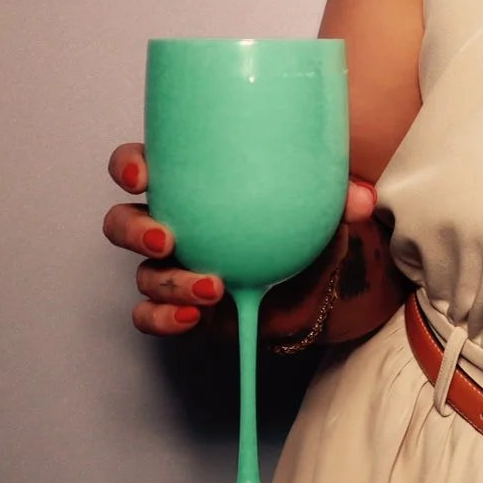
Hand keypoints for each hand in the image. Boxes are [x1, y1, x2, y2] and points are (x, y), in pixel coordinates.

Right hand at [103, 142, 376, 335]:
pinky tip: (193, 316)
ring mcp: (172, 266)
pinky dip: (164, 318)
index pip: (142, 165)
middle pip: (124, 221)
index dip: (129, 165)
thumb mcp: (324, 205)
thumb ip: (340, 197)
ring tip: (210, 288)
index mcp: (190, 184)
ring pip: (142, 273)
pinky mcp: (180, 304)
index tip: (140, 174)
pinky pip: (154, 315)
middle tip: (166, 239)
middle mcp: (172, 222)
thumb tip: (358, 197)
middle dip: (135, 230)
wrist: (317, 280)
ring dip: (167, 282)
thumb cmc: (304, 223)